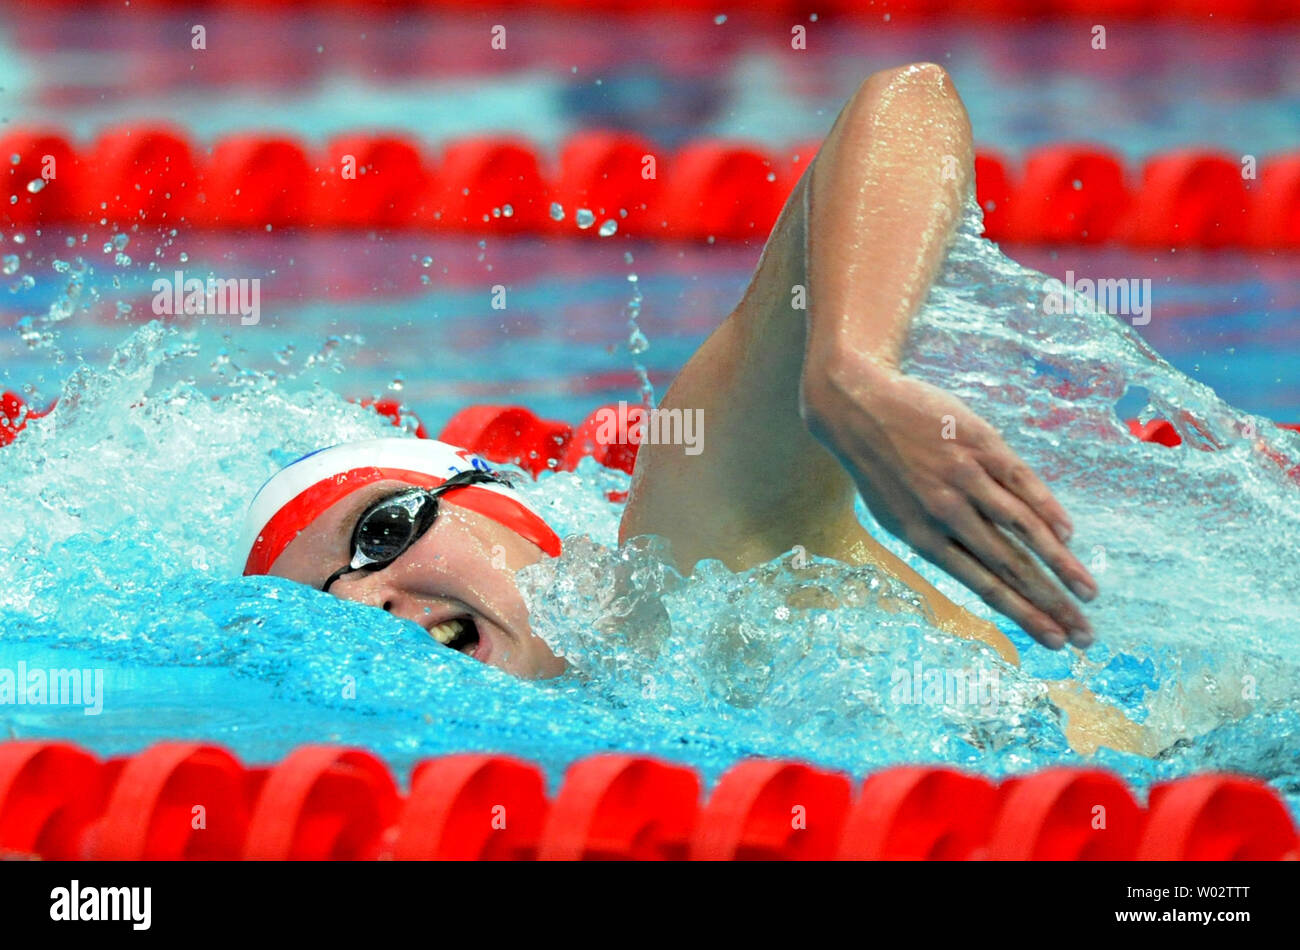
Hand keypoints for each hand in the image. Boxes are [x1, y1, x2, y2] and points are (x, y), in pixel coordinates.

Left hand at [801, 356, 1097, 648]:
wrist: (858, 407)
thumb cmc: (882, 470)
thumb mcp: (898, 515)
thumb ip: (941, 542)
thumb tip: (989, 569)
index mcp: (924, 538)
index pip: (984, 586)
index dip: (1023, 614)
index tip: (1055, 641)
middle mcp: (947, 512)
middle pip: (1010, 566)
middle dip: (1051, 604)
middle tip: (1085, 635)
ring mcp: (966, 477)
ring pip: (1023, 528)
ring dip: (1061, 564)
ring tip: (1089, 593)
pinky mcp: (979, 444)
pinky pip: (1021, 480)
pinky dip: (1047, 509)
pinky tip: (1069, 535)